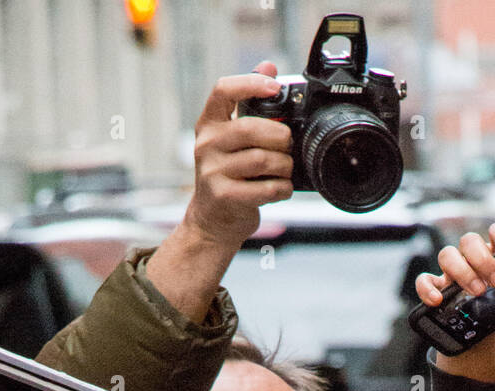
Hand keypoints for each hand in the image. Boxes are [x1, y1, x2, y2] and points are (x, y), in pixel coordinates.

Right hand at [184, 63, 293, 251]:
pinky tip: (281, 188)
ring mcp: (212, 172)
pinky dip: (282, 188)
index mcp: (208, 124)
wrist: (212, 221)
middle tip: (288, 147)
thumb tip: (268, 65)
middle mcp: (206, 145)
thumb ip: (249, 105)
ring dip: (285, 166)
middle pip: (252, 128)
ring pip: (263, 160)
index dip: (251, 83)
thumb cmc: (228, 176)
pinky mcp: (225, 196)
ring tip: (285, 170)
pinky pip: (266, 188)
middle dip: (280, 137)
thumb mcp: (232, 139)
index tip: (275, 87)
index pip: (224, 90)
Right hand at [414, 222, 494, 380]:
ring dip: (461, 271)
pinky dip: (428, 287)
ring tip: (476, 292)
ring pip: (448, 255)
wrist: (486, 335)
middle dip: (482, 259)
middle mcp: (472, 258)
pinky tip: (438, 300)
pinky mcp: (437, 289)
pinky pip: (425, 280)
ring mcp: (452, 273)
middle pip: (469, 241)